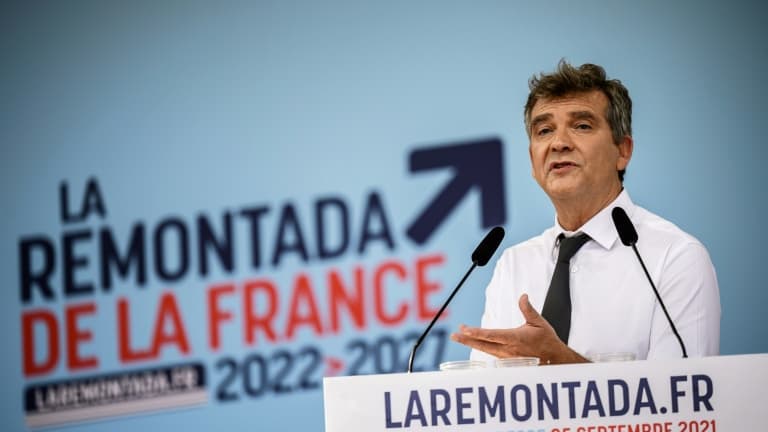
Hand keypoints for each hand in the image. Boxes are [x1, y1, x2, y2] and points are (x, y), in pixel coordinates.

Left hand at [450, 294, 588, 364]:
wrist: (555, 360)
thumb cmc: (547, 341)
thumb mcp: (539, 322)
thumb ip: (528, 309)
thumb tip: (522, 296)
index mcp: (514, 338)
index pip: (490, 335)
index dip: (476, 332)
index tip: (464, 329)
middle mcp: (508, 349)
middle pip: (483, 345)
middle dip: (467, 339)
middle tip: (454, 335)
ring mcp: (507, 357)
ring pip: (485, 350)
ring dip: (472, 343)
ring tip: (460, 338)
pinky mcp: (508, 361)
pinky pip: (491, 355)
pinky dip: (481, 348)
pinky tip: (474, 344)